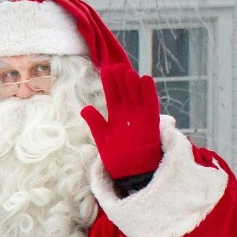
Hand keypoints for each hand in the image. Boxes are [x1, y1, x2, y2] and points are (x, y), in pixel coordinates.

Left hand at [81, 63, 163, 179]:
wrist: (130, 169)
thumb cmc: (116, 153)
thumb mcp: (102, 136)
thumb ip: (95, 122)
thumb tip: (85, 108)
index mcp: (115, 113)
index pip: (112, 93)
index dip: (109, 82)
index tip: (105, 70)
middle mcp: (128, 110)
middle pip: (124, 90)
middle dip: (120, 79)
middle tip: (115, 66)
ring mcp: (140, 113)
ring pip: (136, 94)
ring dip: (132, 83)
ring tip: (127, 72)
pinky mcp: (151, 119)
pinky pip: (151, 103)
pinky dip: (148, 92)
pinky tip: (145, 79)